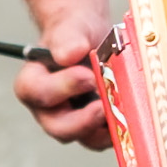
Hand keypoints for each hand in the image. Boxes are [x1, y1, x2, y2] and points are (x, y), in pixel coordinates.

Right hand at [14, 12, 112, 149]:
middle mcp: (50, 108)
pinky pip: (106, 136)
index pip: (38, 93)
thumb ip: (67, 38)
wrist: (91, 38)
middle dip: (84, 121)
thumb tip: (69, 54)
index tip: (88, 75)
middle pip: (58, 127)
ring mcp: (73, 120)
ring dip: (106, 128)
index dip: (63, 87)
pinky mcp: (96, 125)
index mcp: (34, 83)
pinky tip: (133, 115)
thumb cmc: (75, 33)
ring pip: (85, 138)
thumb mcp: (70, 28)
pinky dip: (120, 129)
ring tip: (123, 113)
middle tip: (104, 106)